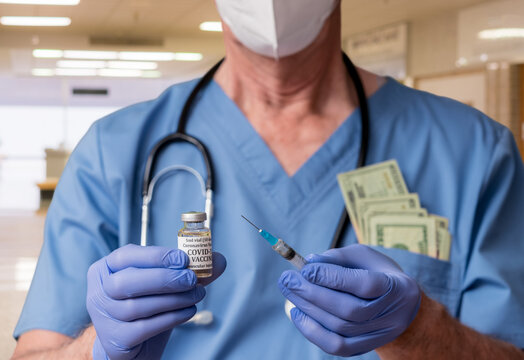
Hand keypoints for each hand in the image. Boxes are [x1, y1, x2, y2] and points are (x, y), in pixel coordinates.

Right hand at [86, 244, 225, 359]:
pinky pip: (145, 327)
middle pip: (128, 282)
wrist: (131, 344)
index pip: (126, 256)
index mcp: (106, 268)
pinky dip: (171, 318)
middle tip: (192, 279)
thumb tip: (219, 260)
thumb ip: (188, 270)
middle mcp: (98, 292)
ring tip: (196, 295)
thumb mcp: (163, 283)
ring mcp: (103, 317)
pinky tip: (188, 311)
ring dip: (174, 299)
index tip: (183, 259)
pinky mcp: (115, 340)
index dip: (156, 256)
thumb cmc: (147, 305)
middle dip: (165, 278)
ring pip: (138, 306)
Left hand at [278, 244, 419, 356]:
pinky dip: (312, 331)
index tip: (305, 268)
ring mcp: (379, 335)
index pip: (364, 284)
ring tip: (289, 290)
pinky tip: (297, 313)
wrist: (400, 305)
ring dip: (308, 309)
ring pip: (339, 328)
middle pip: (349, 310)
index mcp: (395, 286)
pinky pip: (337, 347)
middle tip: (287, 279)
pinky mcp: (365, 348)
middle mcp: (391, 315)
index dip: (333, 277)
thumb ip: (338, 257)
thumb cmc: (376, 272)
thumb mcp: (363, 256)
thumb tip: (309, 262)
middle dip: (313, 294)